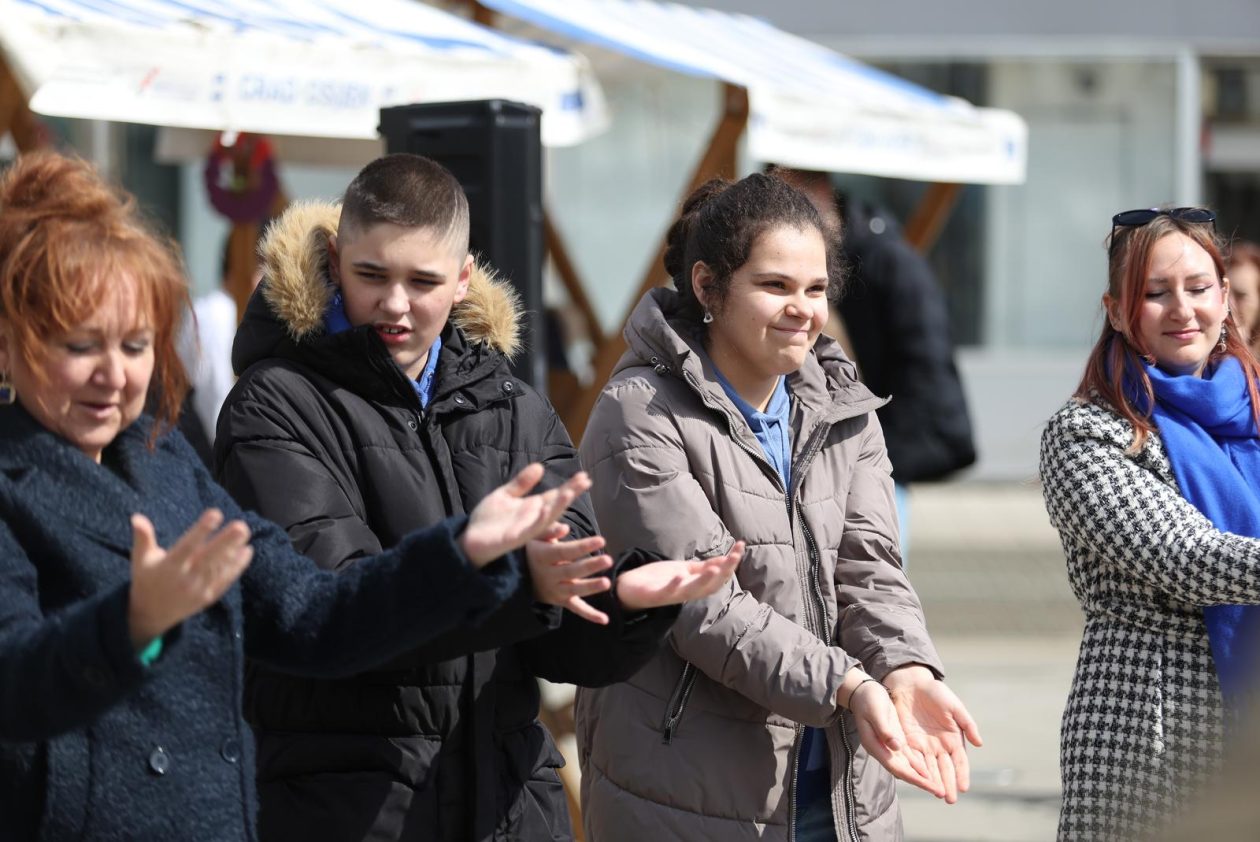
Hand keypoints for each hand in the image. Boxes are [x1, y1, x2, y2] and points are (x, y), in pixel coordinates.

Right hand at [128, 509, 253, 648]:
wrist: (150, 615)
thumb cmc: (146, 579)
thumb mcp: (140, 559)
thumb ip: (143, 538)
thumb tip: (137, 517)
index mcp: (168, 566)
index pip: (187, 546)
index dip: (201, 530)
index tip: (215, 513)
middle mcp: (185, 579)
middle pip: (208, 558)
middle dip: (225, 542)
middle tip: (241, 526)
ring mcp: (198, 590)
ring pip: (219, 568)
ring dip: (234, 551)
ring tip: (245, 532)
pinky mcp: (208, 597)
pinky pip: (225, 581)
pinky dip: (238, 567)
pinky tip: (247, 550)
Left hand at [461, 464, 591, 568]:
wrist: (470, 539)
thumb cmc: (488, 520)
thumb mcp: (505, 495)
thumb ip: (521, 483)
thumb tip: (540, 466)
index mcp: (532, 507)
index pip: (555, 494)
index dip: (570, 486)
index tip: (585, 476)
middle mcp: (533, 518)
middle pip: (556, 504)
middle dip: (571, 492)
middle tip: (586, 481)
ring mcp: (526, 529)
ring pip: (548, 517)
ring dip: (559, 505)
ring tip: (569, 492)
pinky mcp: (516, 538)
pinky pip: (531, 530)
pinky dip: (540, 521)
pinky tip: (546, 510)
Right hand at [526, 523, 613, 624]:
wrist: (516, 573)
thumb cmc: (532, 548)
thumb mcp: (535, 535)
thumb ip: (549, 529)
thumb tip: (565, 528)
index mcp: (542, 556)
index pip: (564, 552)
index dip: (582, 547)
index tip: (601, 540)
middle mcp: (548, 575)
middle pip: (571, 571)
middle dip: (590, 566)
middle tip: (608, 560)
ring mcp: (554, 590)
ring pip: (574, 590)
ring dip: (591, 587)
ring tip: (607, 583)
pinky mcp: (560, 601)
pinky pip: (575, 608)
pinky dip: (589, 615)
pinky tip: (604, 620)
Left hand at [616, 541, 744, 610]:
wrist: (630, 588)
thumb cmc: (659, 579)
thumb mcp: (684, 570)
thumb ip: (702, 567)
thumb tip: (725, 559)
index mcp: (695, 585)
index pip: (719, 576)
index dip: (731, 563)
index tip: (740, 546)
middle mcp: (687, 592)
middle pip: (710, 585)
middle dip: (724, 571)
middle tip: (734, 557)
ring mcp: (671, 595)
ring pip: (692, 591)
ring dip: (704, 581)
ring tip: (715, 569)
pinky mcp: (655, 595)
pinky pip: (666, 593)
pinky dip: (674, 585)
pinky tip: (680, 576)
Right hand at [838, 669, 942, 797]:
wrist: (864, 693)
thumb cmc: (869, 700)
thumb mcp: (876, 712)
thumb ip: (884, 730)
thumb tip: (896, 746)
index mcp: (875, 746)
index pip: (896, 766)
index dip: (913, 776)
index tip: (928, 783)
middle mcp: (883, 750)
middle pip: (905, 771)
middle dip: (922, 782)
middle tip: (940, 792)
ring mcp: (890, 747)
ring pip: (909, 767)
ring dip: (923, 778)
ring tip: (940, 788)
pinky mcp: (896, 741)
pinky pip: (910, 758)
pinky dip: (921, 766)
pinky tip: (932, 772)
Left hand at [883, 665, 982, 803]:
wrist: (911, 684)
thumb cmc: (936, 692)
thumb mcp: (954, 706)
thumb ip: (967, 723)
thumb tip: (979, 743)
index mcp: (953, 739)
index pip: (959, 761)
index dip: (962, 774)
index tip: (964, 787)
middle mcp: (939, 746)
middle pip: (945, 769)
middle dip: (947, 784)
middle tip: (950, 800)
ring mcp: (923, 746)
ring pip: (929, 768)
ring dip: (932, 782)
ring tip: (936, 795)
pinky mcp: (908, 742)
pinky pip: (912, 759)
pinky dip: (916, 771)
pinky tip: (918, 781)